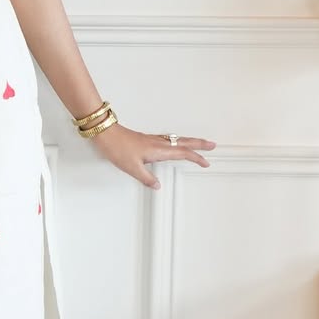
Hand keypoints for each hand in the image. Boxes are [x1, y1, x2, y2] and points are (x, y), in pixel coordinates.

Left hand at [88, 123, 214, 189]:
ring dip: (189, 142)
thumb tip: (157, 185)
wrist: (105, 134)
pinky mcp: (146, 139)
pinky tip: (174, 145)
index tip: (206, 163)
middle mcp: (158, 143)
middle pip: (184, 142)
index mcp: (158, 150)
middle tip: (212, 145)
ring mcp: (152, 140)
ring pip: (177, 140)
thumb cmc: (117, 147)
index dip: (196, 158)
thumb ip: (146, 178)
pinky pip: (168, 140)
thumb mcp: (132, 168)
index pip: (183, 153)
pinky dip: (177, 142)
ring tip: (198, 144)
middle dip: (199, 144)